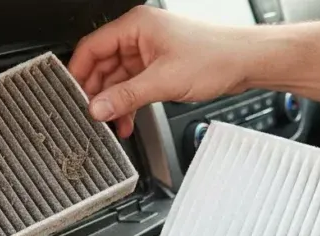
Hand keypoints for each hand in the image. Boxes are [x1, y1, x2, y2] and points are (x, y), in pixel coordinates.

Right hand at [68, 5, 256, 137]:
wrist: (247, 62)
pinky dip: (129, 104)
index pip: (92, 47)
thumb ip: (126, 96)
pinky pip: (134, 86)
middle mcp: (140, 36)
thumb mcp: (163, 81)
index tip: (72, 96)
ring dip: (114, 102)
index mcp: (136, 26)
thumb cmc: (216, 57)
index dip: (78, 73)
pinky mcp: (160, 67)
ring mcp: (150, 52)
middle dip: (97, 92)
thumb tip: (97, 108)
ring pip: (118, 79)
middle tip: (91, 115)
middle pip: (103, 65)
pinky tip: (126, 121)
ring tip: (110, 123)